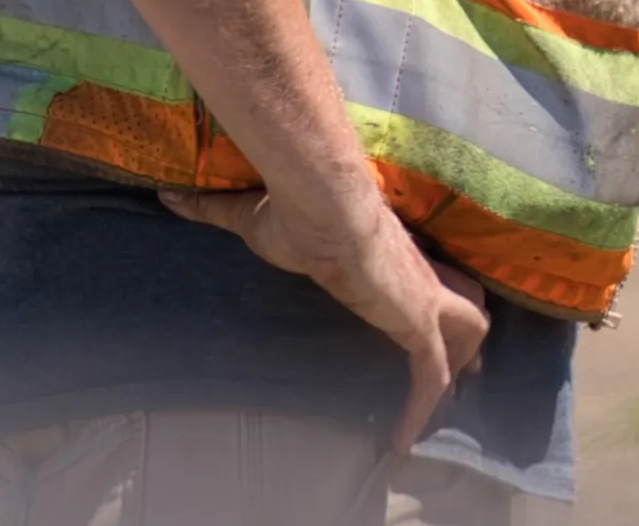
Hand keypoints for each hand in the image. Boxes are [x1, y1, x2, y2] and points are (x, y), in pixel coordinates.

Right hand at [163, 182, 489, 451]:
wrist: (323, 203)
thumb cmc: (292, 209)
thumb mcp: (248, 218)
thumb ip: (213, 209)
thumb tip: (170, 196)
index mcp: (384, 253)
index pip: (419, 275)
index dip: (422, 299)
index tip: (413, 320)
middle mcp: (414, 273)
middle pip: (464, 302)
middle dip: (462, 334)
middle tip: (456, 368)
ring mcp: (422, 297)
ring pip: (469, 330)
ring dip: (460, 361)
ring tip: (435, 403)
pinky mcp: (417, 322)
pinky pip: (432, 374)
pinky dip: (421, 408)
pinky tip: (401, 441)